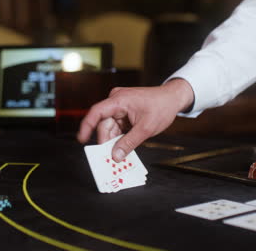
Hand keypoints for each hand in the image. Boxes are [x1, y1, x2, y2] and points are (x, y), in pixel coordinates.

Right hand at [77, 79, 193, 161]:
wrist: (173, 98)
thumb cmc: (162, 107)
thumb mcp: (146, 128)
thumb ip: (129, 143)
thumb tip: (116, 156)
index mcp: (119, 100)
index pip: (96, 112)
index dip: (86, 126)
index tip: (81, 140)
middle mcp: (116, 101)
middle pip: (103, 123)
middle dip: (106, 141)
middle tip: (106, 157)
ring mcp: (119, 106)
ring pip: (110, 127)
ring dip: (113, 140)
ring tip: (116, 155)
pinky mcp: (123, 112)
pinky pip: (116, 126)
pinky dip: (119, 137)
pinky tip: (121, 147)